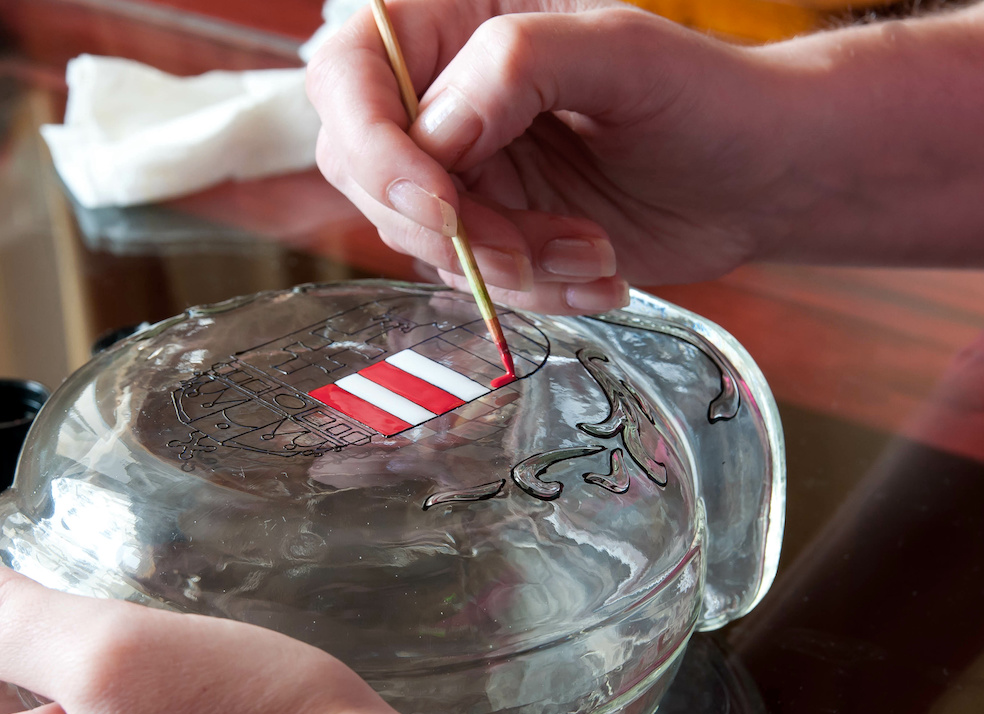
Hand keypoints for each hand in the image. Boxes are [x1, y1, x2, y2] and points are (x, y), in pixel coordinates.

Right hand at [307, 0, 786, 312]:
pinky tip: (598, 271)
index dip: (376, 147)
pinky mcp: (493, 233)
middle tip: (524, 242)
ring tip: (594, 248)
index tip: (441, 202)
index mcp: (457, 24)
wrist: (761, 176)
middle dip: (451, 226)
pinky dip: (533, 290)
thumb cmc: (707, 94)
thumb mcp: (622, 54)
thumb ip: (516, 68)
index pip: (350, 75)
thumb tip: (433, 135)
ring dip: (508, 265)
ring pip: (423, 240)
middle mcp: (446, 100)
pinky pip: (475, 280)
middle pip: (369, 172)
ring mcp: (466, 172)